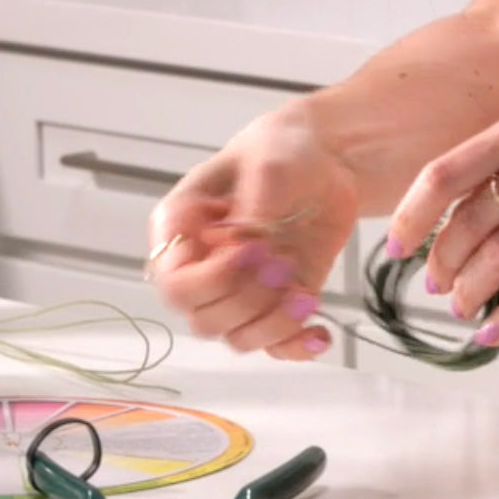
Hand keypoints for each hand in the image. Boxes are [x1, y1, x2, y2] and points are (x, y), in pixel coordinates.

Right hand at [146, 111, 358, 358]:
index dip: (210, 280)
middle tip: (283, 264)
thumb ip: (254, 207)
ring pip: (237, 337)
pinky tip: (319, 332)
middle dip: (248, 301)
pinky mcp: (274, 304)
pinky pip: (273, 345)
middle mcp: (202, 266)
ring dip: (273, 324)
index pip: (172, 281)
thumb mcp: (269, 166)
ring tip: (304, 295)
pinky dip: (296, 347)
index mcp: (182, 228)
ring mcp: (238, 290)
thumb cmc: (282, 151)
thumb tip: (245, 247)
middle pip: (203, 318)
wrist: (326, 164)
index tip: (251, 250)